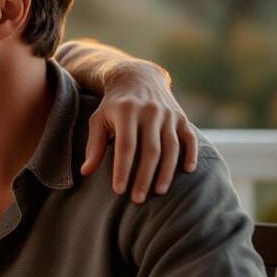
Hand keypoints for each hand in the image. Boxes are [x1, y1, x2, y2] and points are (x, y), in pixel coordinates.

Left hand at [82, 61, 197, 202]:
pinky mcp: (181, 117)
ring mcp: (168, 114)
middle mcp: (149, 112)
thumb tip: (85, 172)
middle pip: (150, 150)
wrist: (137, 77)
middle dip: (144, 176)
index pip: (125, 146)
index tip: (118, 190)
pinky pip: (189, 138)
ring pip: (171, 147)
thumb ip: (94, 145)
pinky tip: (187, 171)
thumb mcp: (98, 119)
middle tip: (138, 199)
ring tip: (159, 191)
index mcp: (126, 112)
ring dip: (167, 171)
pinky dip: (191, 154)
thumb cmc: (113, 105)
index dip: (122, 169)